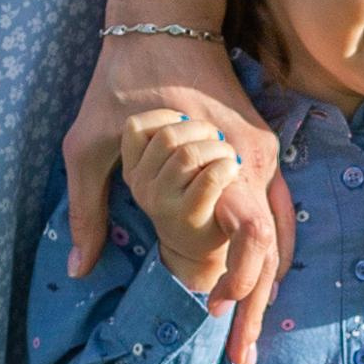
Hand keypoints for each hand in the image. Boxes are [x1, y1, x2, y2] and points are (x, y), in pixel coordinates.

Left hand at [62, 5, 292, 363]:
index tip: (218, 312)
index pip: (253, 234)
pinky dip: (267, 255)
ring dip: (267, 285)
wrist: (164, 17)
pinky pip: (276, 213)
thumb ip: (86, 208)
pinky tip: (254, 288)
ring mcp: (264, 154)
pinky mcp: (260, 149)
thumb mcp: (87, 144)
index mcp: (221, 160)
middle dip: (259, 306)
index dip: (243, 280)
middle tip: (241, 356)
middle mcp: (255, 161)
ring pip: (282, 235)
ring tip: (247, 334)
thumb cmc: (123, 78)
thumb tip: (80, 267)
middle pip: (275, 248)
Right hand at [121, 109, 238, 291]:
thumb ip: (168, 137)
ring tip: (227, 157)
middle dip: (200, 129)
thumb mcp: (168, 162)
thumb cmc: (189, 193)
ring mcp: (161, 202)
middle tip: (217, 140)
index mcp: (132, 168)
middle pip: (168, 136)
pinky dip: (226, 166)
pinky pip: (210, 177)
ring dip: (217, 148)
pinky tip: (231, 170)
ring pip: (188, 154)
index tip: (187, 125)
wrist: (198, 247)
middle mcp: (140, 185)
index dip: (167, 116)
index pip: (135, 126)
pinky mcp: (187, 216)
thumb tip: (176, 131)